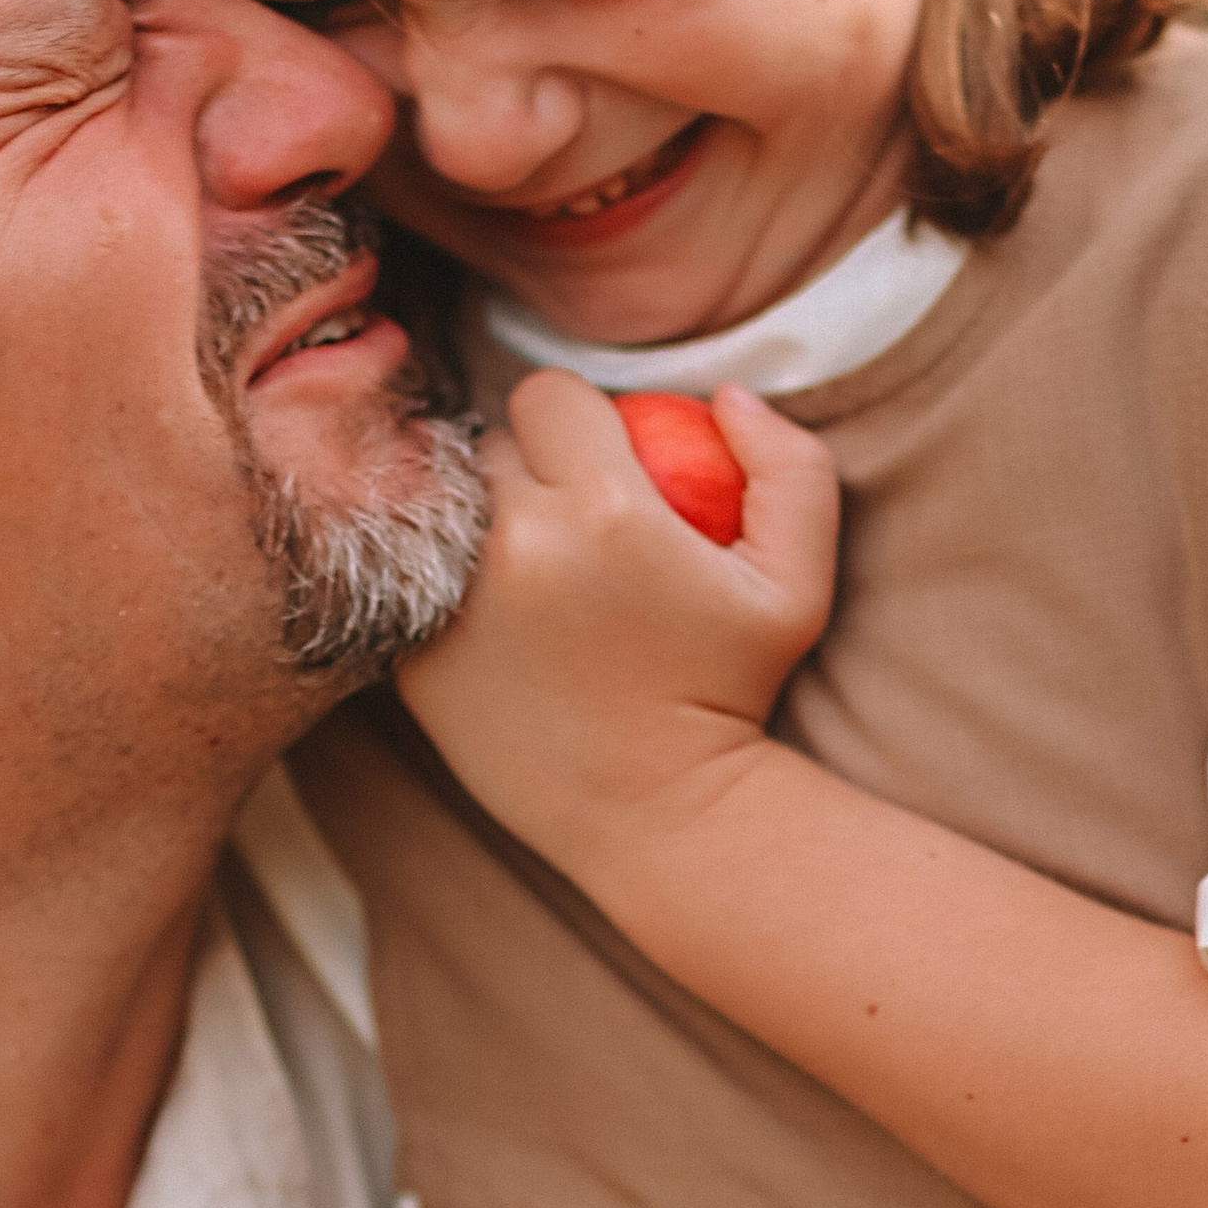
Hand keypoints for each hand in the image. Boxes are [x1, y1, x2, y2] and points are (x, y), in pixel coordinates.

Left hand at [395, 375, 838, 890]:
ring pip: (446, 509)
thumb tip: (729, 395)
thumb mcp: (798, 584)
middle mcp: (514, 546)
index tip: (605, 468)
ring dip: (483, 522)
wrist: (657, 814)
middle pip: (491, 445)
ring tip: (533, 569)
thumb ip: (790, 467)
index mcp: (605, 510)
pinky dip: (453, 589)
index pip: (550, 394)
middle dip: (528, 468)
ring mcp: (450, 603)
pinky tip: (501, 625)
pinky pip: (421, 581)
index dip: (577, 419)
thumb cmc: (734, 692)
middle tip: (573, 524)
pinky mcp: (410, 653)